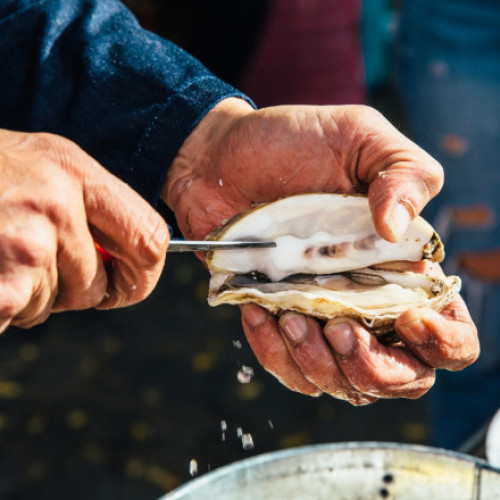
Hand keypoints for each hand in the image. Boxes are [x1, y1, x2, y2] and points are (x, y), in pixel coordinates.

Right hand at [0, 129, 167, 331]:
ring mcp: (22, 243)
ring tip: (0, 258)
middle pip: (100, 283)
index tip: (128, 283)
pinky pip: (21, 313)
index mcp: (75, 171)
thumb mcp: (42, 165)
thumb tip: (128, 260)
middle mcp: (55, 203)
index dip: (144, 273)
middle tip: (46, 274)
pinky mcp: (2, 282)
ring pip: (57, 303)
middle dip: (79, 292)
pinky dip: (8, 307)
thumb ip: (91, 207)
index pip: (150, 237)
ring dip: (33, 297)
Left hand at [163, 99, 478, 402]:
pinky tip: (258, 310)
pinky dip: (273, 351)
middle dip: (374, 368)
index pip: (447, 328)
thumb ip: (404, 174)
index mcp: (400, 263)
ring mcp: (319, 315)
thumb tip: (397, 231)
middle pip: (397, 375)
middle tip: (340, 329)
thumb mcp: (360, 136)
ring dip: (318, 362)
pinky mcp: (276, 319)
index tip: (409, 321)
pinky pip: (286, 366)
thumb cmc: (291, 142)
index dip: (442, 342)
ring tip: (289, 314)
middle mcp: (365, 298)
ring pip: (340, 382)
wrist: (221, 157)